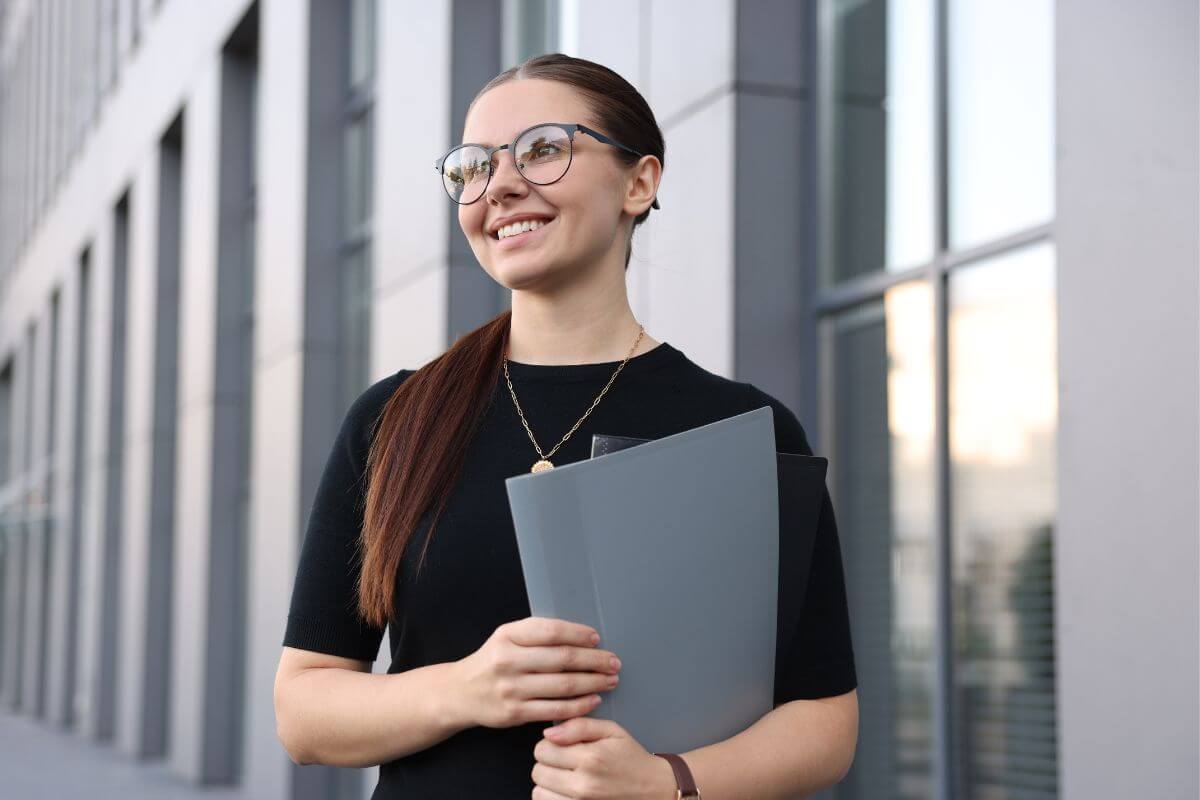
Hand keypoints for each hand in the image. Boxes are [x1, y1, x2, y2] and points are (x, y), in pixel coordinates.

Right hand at [451, 616, 620, 729]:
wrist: (461, 693)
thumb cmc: (493, 660)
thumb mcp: (507, 637)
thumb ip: (536, 634)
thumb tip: (581, 636)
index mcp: (508, 636)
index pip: (551, 631)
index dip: (578, 634)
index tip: (597, 638)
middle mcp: (508, 661)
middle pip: (562, 659)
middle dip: (594, 661)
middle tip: (614, 662)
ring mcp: (511, 689)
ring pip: (562, 686)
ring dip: (593, 683)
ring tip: (609, 680)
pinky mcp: (515, 713)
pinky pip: (555, 709)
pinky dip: (579, 705)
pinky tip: (593, 699)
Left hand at [532, 717, 678, 799]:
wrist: (654, 789)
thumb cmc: (632, 759)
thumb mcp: (612, 731)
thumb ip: (579, 726)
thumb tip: (549, 732)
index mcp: (590, 758)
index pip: (542, 749)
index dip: (550, 744)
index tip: (562, 746)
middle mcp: (583, 785)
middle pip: (537, 771)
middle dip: (547, 764)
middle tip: (565, 762)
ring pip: (538, 793)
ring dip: (548, 784)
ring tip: (566, 778)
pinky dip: (553, 798)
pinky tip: (567, 792)